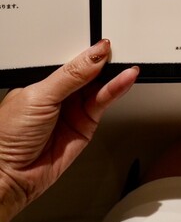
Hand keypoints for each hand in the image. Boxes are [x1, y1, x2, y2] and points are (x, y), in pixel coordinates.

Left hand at [0, 40, 138, 221]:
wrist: (10, 177)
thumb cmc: (8, 136)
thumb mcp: (40, 95)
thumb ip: (71, 75)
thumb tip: (94, 54)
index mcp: (45, 80)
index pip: (73, 60)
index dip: (89, 52)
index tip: (105, 44)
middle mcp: (61, 94)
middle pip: (91, 72)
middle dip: (105, 62)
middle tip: (119, 52)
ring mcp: (75, 109)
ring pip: (100, 86)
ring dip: (115, 75)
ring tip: (127, 65)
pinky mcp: (87, 124)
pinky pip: (104, 103)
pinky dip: (116, 90)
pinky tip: (125, 79)